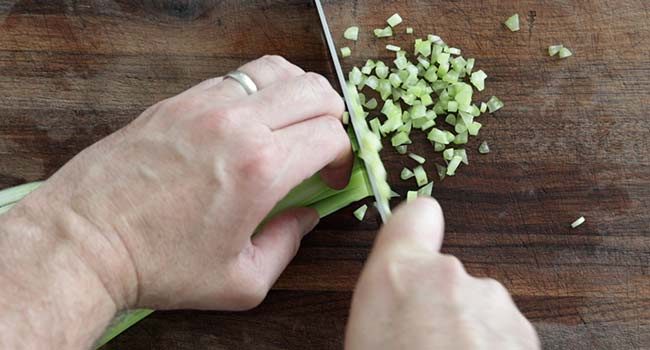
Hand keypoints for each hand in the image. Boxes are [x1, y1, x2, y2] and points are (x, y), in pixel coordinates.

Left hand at [17, 55, 351, 310]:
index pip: (331, 135)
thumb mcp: (241, 281)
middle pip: (314, 90)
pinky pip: (234, 78)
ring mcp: (204, 105)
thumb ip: (288, 245)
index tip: (331, 176)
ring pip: (276, 70)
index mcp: (261, 169)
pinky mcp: (177, 101)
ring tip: (290, 123)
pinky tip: (246, 121)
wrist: (85, 241)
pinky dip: (255, 92)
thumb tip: (305, 217)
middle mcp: (237, 125)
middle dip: (332, 117)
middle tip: (321, 144)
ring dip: (296, 94)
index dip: (343, 156)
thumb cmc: (159, 265)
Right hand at [345, 199, 539, 349]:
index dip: (415, 228)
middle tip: (421, 343)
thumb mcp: (365, 335)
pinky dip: (493, 348)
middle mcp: (449, 276)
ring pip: (477, 305)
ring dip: (468, 329)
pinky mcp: (524, 330)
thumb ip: (386, 300)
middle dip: (439, 303)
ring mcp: (492, 302)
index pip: (416, 215)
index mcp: (397, 274)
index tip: (415, 242)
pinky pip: (502, 331)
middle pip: (446, 274)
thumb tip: (394, 303)